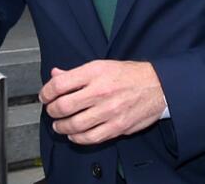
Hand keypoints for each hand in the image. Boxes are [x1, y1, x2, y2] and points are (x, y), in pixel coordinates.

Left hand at [40, 60, 166, 144]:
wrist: (159, 86)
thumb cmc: (132, 75)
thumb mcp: (103, 66)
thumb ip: (77, 73)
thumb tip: (55, 75)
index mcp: (96, 72)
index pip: (59, 84)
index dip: (46, 92)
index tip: (45, 96)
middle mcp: (101, 91)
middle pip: (63, 106)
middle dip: (51, 111)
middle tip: (52, 110)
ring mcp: (109, 111)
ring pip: (73, 125)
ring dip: (61, 127)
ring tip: (60, 124)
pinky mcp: (116, 126)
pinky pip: (89, 138)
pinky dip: (77, 138)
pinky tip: (74, 134)